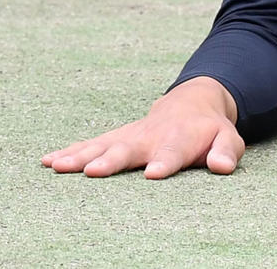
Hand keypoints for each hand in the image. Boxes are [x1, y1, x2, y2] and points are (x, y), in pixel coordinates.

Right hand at [42, 76, 244, 179]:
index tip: (153, 174)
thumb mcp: (227, 137)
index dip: (164, 162)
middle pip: (129, 149)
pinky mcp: (115, 138)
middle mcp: (150, 136)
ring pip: (102, 145)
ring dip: (80, 156)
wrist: (191, 102)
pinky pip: (90, 144)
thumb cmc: (209, 129)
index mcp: (180, 139)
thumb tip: (223, 166)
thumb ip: (226, 151)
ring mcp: (129, 136)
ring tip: (57, 166)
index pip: (172, 153)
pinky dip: (69, 151)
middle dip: (111, 160)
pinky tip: (48, 160)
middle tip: (93, 171)